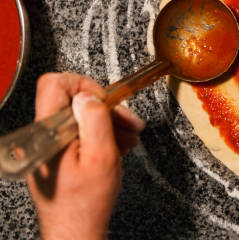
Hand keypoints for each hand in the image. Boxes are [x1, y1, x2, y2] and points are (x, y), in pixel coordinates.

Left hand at [27, 73, 144, 239]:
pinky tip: (116, 146)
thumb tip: (88, 95)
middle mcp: (42, 137)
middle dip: (104, 108)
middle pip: (71, 100)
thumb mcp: (100, 156)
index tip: (102, 101)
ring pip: (77, 116)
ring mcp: (48, 146)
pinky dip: (99, 135)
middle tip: (125, 121)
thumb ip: (95, 120)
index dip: (83, 86)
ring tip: (126, 137)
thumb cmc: (87, 203)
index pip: (54, 84)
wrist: (76, 231)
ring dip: (106, 122)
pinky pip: (76, 133)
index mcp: (48, 133)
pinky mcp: (55, 154)